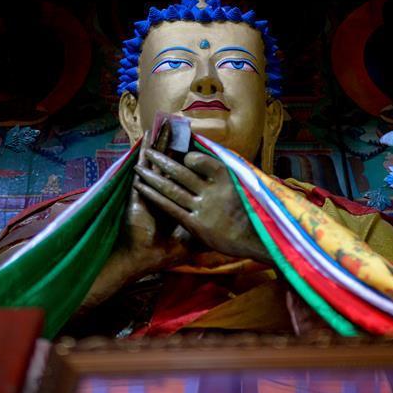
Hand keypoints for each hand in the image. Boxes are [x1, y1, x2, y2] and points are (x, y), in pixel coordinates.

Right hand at [77, 133, 191, 312]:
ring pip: (158, 160)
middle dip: (175, 146)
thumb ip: (206, 232)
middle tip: (178, 127)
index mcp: (176, 202)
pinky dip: (144, 151)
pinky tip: (147, 136)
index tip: (194, 147)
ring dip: (162, 143)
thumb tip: (226, 230)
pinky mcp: (139, 189)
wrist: (144, 257)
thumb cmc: (165, 251)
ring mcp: (149, 189)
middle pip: (171, 163)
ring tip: (165, 124)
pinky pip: (143, 166)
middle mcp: (163, 192)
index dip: (188, 162)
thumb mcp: (193, 240)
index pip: (183, 177)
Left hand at [133, 147, 271, 263]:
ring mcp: (202, 207)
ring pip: (172, 188)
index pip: (202, 160)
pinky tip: (142, 189)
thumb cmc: (248, 213)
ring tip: (139, 167)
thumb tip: (209, 159)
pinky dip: (154, 196)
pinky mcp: (194, 223)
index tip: (181, 152)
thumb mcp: (241, 187)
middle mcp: (213, 191)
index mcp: (226, 179)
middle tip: (148, 152)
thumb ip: (224, 175)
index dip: (189, 155)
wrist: (253, 240)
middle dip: (162, 160)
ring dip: (153, 177)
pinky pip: (170, 207)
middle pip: (181, 172)